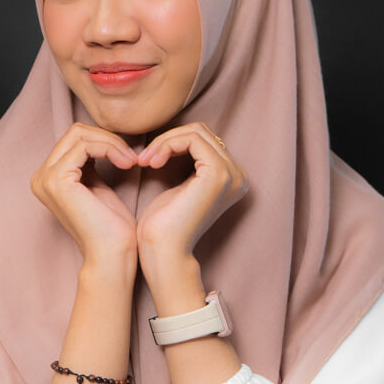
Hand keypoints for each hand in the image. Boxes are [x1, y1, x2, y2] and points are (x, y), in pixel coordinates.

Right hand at [30, 123, 139, 263]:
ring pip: (80, 135)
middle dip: (108, 138)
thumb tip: (100, 137)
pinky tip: (127, 164)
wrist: (112, 255)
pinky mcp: (57, 179)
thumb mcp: (97, 185)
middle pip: (75, 132)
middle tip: (132, 157)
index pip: (74, 139)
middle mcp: (40, 177)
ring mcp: (45, 178)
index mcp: (47, 178)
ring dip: (112, 143)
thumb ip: (91, 163)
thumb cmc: (111, 227)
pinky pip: (86, 146)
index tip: (129, 157)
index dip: (104, 141)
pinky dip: (110, 149)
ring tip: (132, 161)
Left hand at [134, 122, 246, 283]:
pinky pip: (192, 139)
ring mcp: (231, 174)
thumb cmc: (163, 225)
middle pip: (202, 132)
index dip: (173, 142)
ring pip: (196, 132)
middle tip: (145, 159)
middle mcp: (238, 175)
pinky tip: (152, 163)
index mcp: (231, 178)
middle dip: (168, 140)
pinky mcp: (218, 174)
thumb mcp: (178, 186)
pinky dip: (167, 144)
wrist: (164, 251)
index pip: (204, 140)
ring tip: (147, 161)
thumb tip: (176, 137)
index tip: (148, 159)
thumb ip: (186, 163)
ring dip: (165, 142)